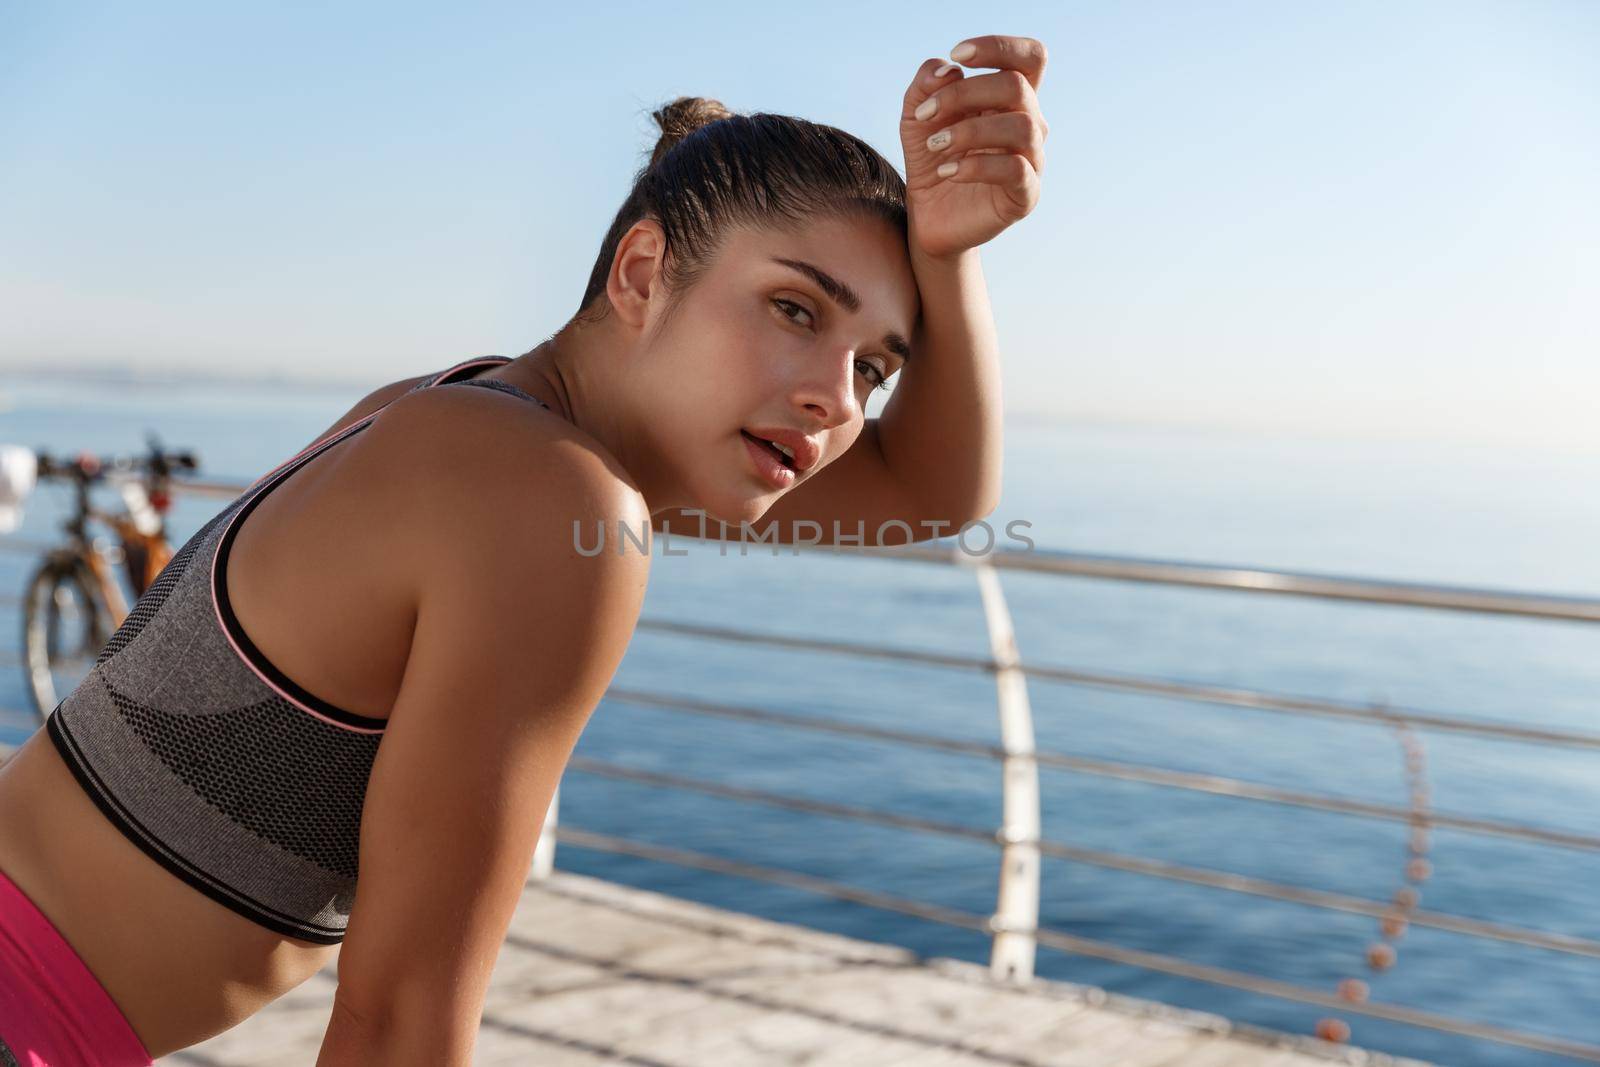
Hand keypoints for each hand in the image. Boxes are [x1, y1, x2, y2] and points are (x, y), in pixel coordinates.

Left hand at [899, 35, 1048, 259]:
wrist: (928, 216)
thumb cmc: (931, 159)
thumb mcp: (917, 117)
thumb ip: (925, 85)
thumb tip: (948, 68)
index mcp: (1011, 100)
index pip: (1029, 58)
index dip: (999, 47)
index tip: (958, 54)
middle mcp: (1030, 124)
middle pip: (1016, 87)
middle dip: (964, 93)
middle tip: (926, 113)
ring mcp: (1032, 159)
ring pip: (1021, 126)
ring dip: (968, 131)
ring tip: (935, 145)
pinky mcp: (1026, 194)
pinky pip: (1015, 169)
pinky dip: (976, 166)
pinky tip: (947, 171)